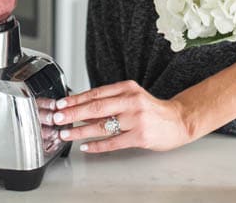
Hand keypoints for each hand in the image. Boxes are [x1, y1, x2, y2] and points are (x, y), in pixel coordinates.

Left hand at [52, 80, 192, 153]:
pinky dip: (97, 145)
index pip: (96, 92)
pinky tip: (86, 146)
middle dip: (73, 113)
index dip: (75, 99)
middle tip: (57, 118)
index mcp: (127, 88)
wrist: (178, 120)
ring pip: (102, 126)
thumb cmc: (152, 110)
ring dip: (80, 131)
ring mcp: (136, 119)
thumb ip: (110, 101)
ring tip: (66, 134)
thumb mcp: (132, 97)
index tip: (60, 103)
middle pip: (96, 107)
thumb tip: (82, 109)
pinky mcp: (140, 136)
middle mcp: (131, 101)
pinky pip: (113, 142)